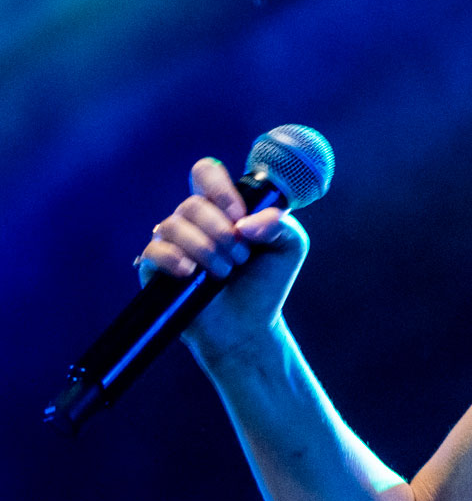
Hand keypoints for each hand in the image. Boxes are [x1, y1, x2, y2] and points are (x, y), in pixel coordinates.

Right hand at [136, 157, 309, 363]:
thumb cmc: (266, 283)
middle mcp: (194, 222)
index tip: (238, 215)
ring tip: (225, 272)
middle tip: (241, 257)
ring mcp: (172, 244)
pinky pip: (153, 250)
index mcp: (222, 208)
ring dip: (206, 249)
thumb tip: (244, 223)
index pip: (205, 173)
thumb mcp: (289, 246)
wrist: (248, 327)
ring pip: (172, 225)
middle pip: (193, 204)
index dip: (220, 188)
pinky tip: (192, 273)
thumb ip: (278, 223)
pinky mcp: (155, 270)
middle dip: (222, 232)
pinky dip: (175, 259)